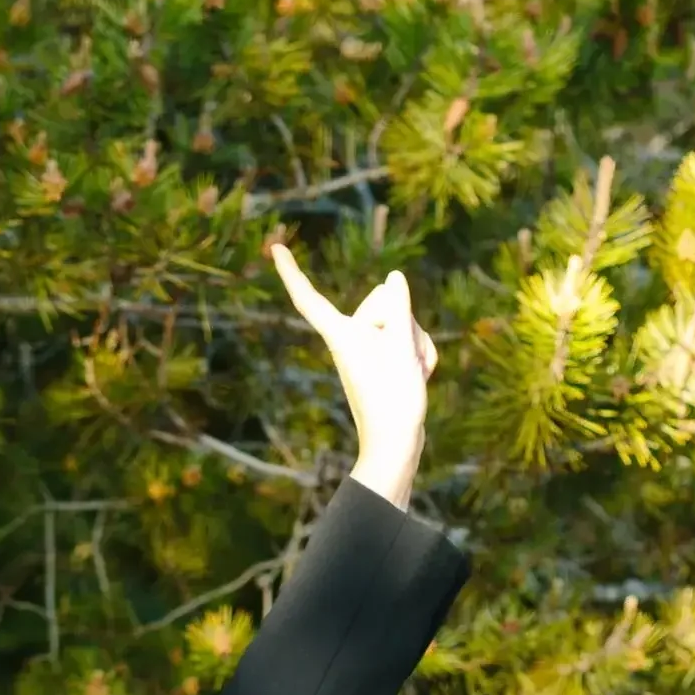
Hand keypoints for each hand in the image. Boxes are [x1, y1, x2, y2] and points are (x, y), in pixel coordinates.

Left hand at [268, 249, 436, 508]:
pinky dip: (418, 356)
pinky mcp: (382, 360)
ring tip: (411, 374)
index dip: (293, 273)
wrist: (397, 447)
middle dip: (405, 323)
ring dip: (416, 344)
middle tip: (402, 361)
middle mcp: (349, 339)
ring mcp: (367, 350)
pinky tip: (418, 377)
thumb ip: (399, 308)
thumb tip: (393, 277)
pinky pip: (408, 341)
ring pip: (402, 321)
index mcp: (340, 335)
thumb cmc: (394, 402)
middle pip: (384, 301)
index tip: (276, 247)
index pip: (309, 299)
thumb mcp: (403, 349)